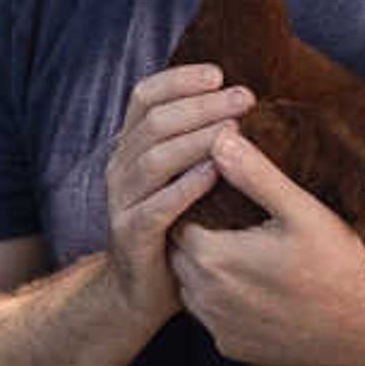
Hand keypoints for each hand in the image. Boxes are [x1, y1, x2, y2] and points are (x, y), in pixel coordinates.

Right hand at [102, 64, 251, 331]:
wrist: (141, 292)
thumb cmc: (176, 228)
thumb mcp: (180, 178)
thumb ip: (196, 142)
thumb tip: (241, 101)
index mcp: (130, 148)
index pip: (144, 97)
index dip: (179, 80)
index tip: (219, 73)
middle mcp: (120, 169)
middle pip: (154, 122)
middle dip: (200, 105)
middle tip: (244, 97)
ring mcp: (122, 203)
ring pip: (153, 159)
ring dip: (196, 139)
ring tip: (235, 129)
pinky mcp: (131, 236)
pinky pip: (157, 206)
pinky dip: (185, 187)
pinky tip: (214, 173)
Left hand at [169, 130, 364, 365]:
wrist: (363, 334)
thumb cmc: (336, 269)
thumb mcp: (301, 211)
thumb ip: (255, 175)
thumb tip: (219, 137)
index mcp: (210, 256)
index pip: (178, 217)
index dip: (196, 202)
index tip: (220, 193)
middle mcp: (201, 294)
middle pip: (180, 252)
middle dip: (199, 233)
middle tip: (230, 219)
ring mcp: (214, 325)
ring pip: (191, 285)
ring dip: (207, 268)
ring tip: (241, 249)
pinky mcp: (229, 346)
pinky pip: (211, 315)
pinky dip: (222, 299)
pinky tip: (252, 286)